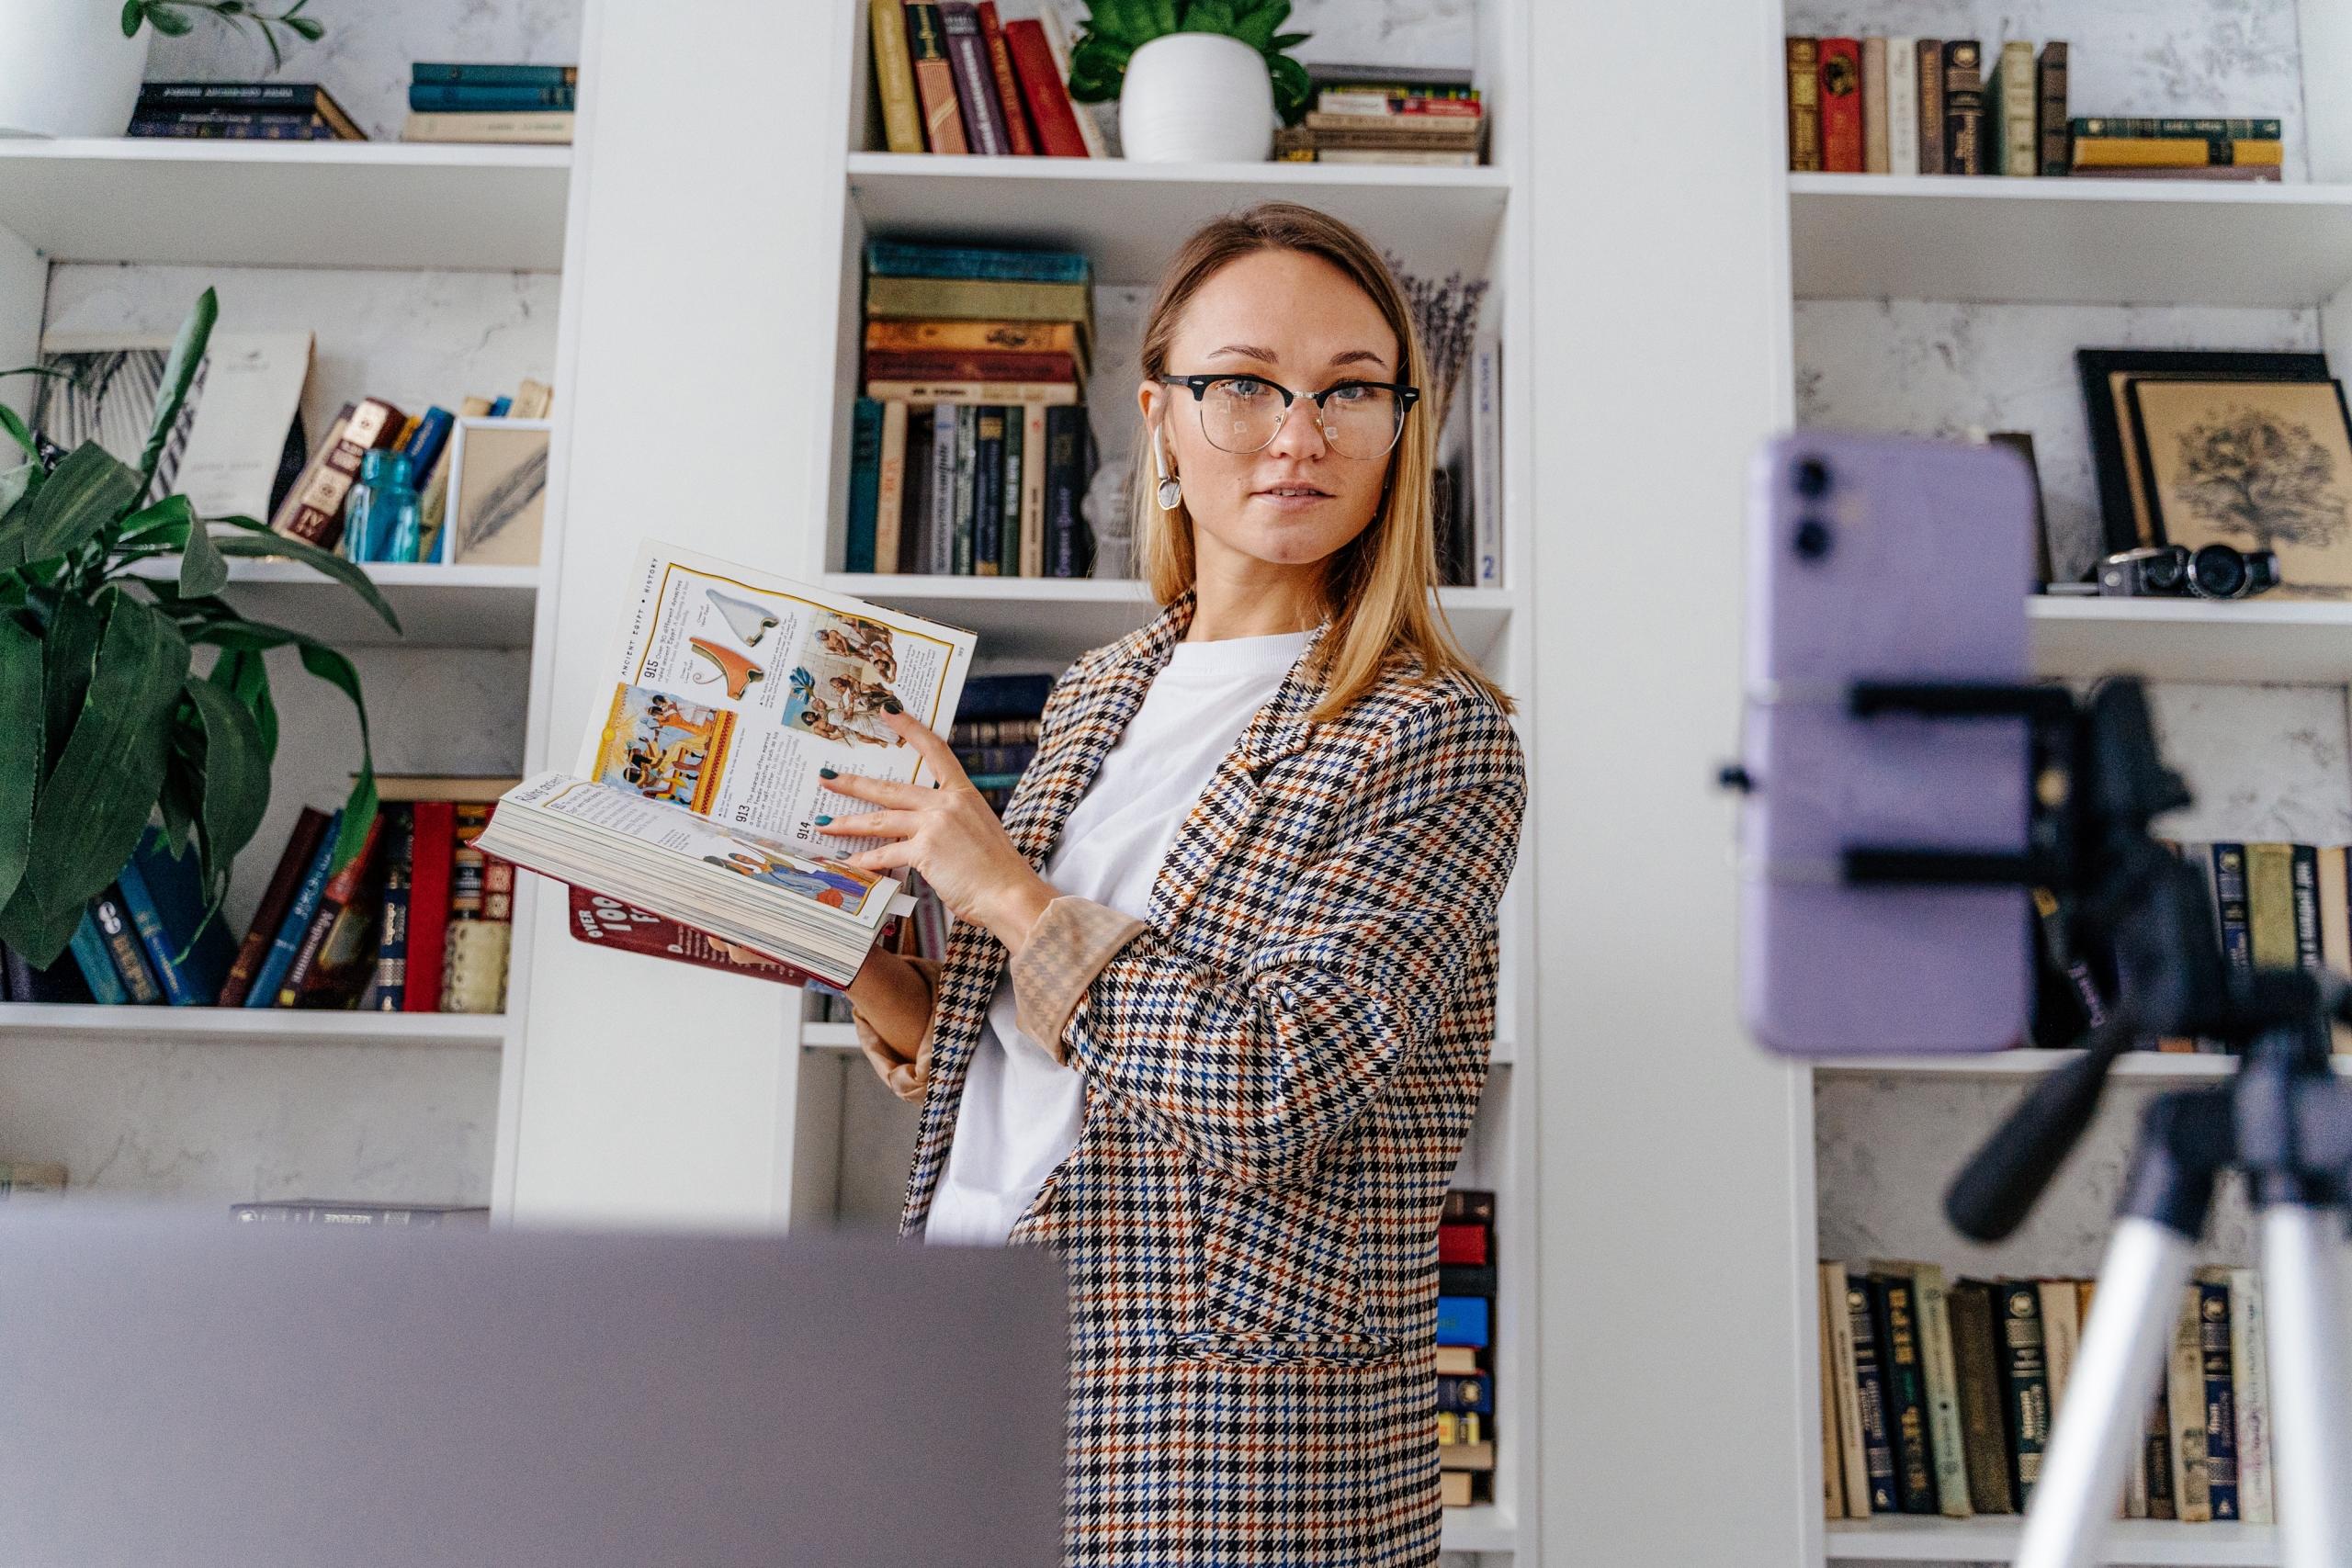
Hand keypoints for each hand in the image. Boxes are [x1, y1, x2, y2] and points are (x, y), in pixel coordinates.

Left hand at [818, 711, 1055, 953]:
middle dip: (854, 784)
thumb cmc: (999, 872)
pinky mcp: (925, 851)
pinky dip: (866, 861)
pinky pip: (886, 854)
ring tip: (823, 823)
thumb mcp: (980, 832)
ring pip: (880, 820)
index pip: (935, 751)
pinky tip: (850, 863)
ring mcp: (934, 825)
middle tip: (827, 778)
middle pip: (890, 788)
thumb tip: (929, 830)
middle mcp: (947, 803)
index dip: (910, 728)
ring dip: (848, 822)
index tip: (889, 711)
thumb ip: (953, 823)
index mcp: (964, 794)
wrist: (1010, 894)